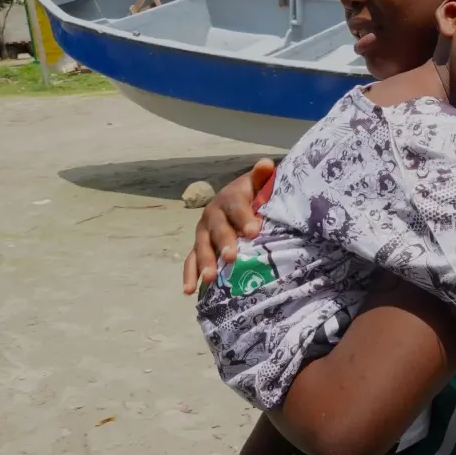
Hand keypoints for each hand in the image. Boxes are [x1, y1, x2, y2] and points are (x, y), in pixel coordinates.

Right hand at [182, 158, 275, 293]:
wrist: (239, 201)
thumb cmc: (254, 195)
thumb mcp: (259, 184)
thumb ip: (262, 176)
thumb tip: (266, 164)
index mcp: (229, 198)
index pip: (236, 207)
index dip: (244, 218)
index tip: (254, 231)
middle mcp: (213, 215)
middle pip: (218, 229)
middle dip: (224, 243)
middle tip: (232, 257)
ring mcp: (203, 232)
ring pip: (202, 247)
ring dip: (204, 262)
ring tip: (209, 278)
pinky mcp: (200, 247)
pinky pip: (192, 261)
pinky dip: (189, 275)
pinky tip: (189, 291)